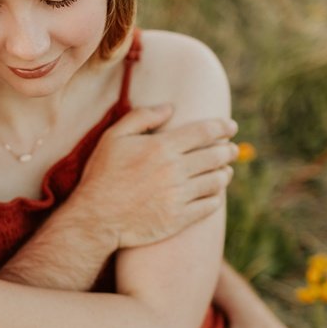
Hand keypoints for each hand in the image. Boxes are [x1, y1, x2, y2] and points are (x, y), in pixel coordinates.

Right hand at [71, 105, 237, 248]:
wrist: (94, 219)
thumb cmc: (101, 176)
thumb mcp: (112, 138)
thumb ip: (141, 117)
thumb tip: (170, 107)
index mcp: (161, 147)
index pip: (205, 132)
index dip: (223, 127)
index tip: (231, 127)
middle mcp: (174, 170)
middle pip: (216, 155)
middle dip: (229, 150)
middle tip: (232, 150)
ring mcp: (178, 195)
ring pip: (217, 180)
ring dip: (225, 173)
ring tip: (224, 171)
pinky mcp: (179, 218)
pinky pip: (210, 205)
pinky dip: (216, 197)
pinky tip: (213, 193)